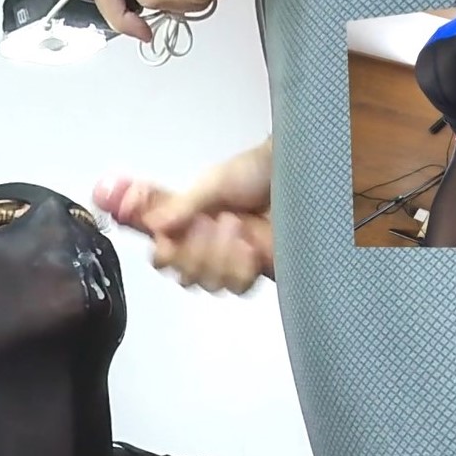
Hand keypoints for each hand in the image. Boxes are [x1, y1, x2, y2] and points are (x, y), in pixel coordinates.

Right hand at [93, 139, 275, 293]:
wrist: (300, 175)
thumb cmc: (259, 170)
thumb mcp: (214, 181)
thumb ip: (180, 205)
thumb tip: (154, 225)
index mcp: (188, 219)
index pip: (158, 244)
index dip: (157, 245)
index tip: (162, 235)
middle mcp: (205, 242)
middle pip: (178, 272)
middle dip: (190, 250)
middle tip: (207, 223)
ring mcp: (229, 259)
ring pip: (205, 282)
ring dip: (218, 255)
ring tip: (235, 226)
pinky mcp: (254, 270)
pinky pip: (236, 286)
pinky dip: (241, 266)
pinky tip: (250, 246)